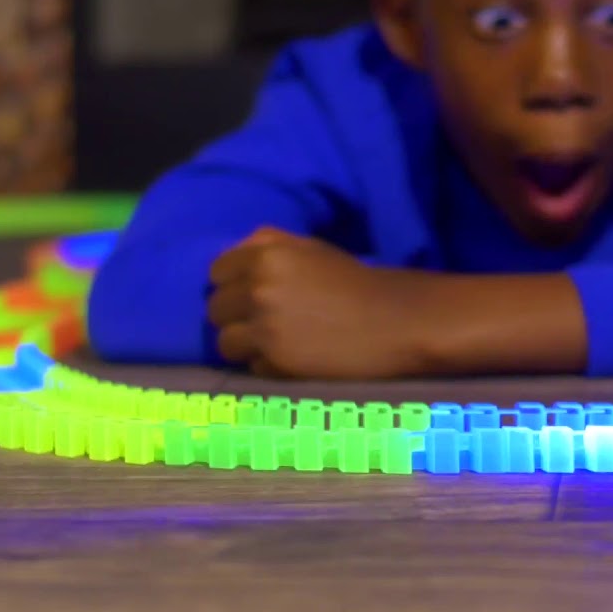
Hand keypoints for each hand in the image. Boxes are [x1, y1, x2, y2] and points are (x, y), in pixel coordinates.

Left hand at [206, 227, 433, 378]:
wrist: (396, 321)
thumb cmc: (356, 282)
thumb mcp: (313, 249)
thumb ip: (270, 244)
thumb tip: (236, 251)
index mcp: (266, 255)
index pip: (217, 272)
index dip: (231, 285)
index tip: (249, 296)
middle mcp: (258, 289)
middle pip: (215, 310)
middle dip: (236, 317)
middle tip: (264, 323)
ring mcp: (266, 328)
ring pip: (225, 343)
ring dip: (246, 345)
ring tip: (275, 345)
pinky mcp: (277, 362)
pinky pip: (252, 367)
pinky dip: (268, 366)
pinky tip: (295, 359)